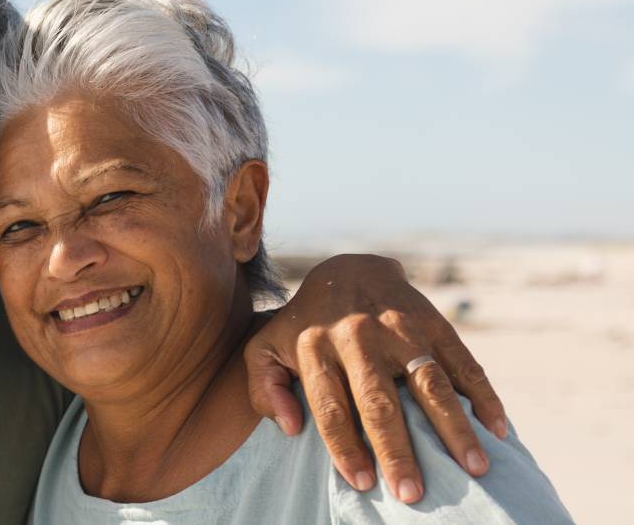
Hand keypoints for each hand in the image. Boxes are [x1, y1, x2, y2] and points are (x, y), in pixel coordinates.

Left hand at [243, 254, 506, 504]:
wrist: (346, 267)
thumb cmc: (303, 326)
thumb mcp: (264, 347)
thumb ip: (263, 388)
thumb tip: (290, 429)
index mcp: (315, 349)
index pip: (330, 407)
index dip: (345, 447)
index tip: (362, 483)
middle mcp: (358, 338)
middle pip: (380, 402)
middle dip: (397, 450)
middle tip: (412, 493)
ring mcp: (400, 328)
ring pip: (430, 383)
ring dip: (454, 428)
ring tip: (474, 468)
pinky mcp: (433, 322)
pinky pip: (463, 361)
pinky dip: (483, 395)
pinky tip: (497, 429)